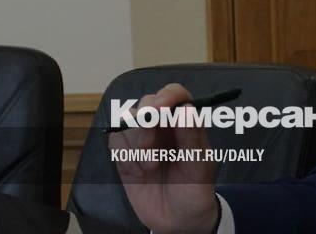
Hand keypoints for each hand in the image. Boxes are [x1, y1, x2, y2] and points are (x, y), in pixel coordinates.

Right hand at [108, 83, 219, 233]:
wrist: (178, 222)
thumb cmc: (195, 191)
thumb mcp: (200, 168)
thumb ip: (193, 138)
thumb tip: (185, 109)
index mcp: (186, 123)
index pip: (176, 95)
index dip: (167, 96)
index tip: (160, 108)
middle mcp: (164, 126)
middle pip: (147, 104)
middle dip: (145, 122)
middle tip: (150, 147)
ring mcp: (143, 139)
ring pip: (128, 122)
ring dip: (136, 145)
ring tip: (151, 168)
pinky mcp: (125, 155)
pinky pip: (115, 141)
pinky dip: (125, 156)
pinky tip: (139, 172)